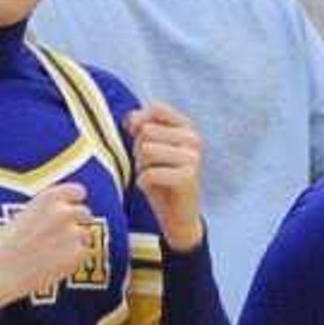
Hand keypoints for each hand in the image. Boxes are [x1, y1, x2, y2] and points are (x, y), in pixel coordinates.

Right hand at [0, 180, 98, 305]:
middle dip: (76, 224)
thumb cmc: (6, 245)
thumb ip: (47, 211)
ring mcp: (73, 233)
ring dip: (75, 243)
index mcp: (49, 198)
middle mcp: (63, 212)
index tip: (72, 210)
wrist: (0, 271)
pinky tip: (56, 263)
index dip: (75, 202)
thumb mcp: (25, 215)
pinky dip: (74, 259)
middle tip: (61, 237)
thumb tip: (65, 212)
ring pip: (85, 235)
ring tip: (53, 253)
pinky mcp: (77, 254)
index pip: (78, 192)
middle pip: (85, 213)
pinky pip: (84, 253)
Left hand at [128, 103, 203, 250]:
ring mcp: (193, 157)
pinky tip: (153, 188)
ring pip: (146, 151)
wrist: (178, 215)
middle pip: (146, 132)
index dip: (138, 120)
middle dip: (139, 151)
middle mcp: (194, 138)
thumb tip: (130, 118)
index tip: (134, 134)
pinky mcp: (188, 176)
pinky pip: (149, 173)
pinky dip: (143, 182)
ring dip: (141, 166)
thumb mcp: (149, 149)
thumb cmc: (161, 178)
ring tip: (152, 176)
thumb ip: (141, 128)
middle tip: (149, 166)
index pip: (157, 109)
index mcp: (187, 127)